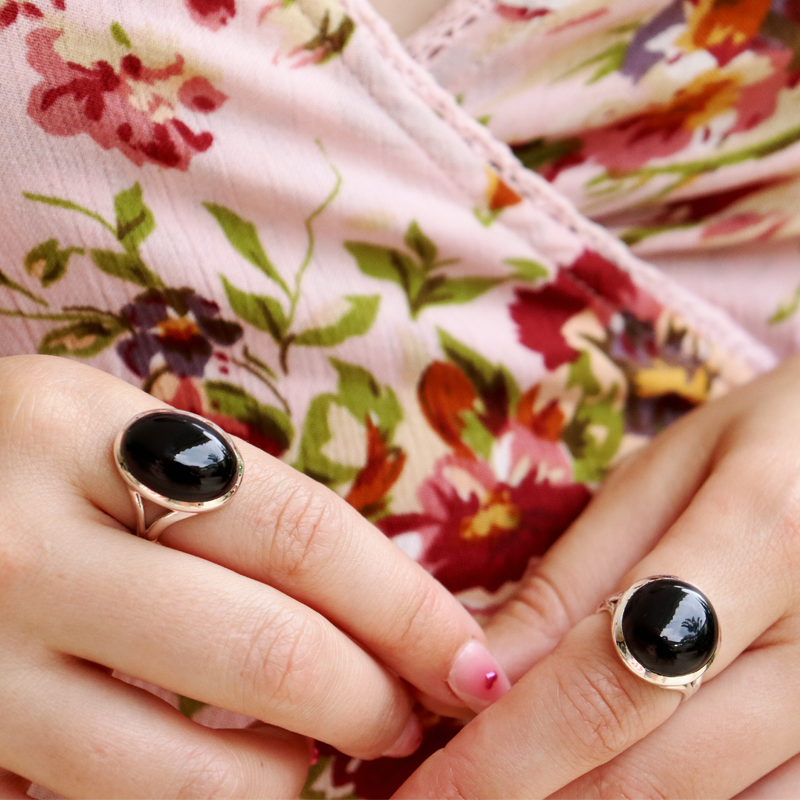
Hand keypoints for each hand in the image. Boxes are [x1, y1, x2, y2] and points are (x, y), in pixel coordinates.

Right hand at [0, 355, 502, 798]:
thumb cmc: (20, 465)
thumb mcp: (114, 438)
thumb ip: (228, 502)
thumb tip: (374, 608)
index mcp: (82, 430)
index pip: (299, 530)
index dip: (405, 606)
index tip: (469, 660)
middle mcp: (24, 541)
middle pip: (263, 651)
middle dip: (370, 703)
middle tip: (412, 716)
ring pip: (185, 771)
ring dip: (294, 777)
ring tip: (333, 757)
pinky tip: (241, 777)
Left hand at [395, 354, 799, 798]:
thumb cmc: (770, 440)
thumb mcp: (665, 477)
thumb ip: (577, 580)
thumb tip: (482, 675)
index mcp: (764, 535)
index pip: (606, 684)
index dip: (503, 759)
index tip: (427, 794)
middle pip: (657, 775)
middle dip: (534, 798)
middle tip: (453, 798)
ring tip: (522, 787)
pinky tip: (612, 785)